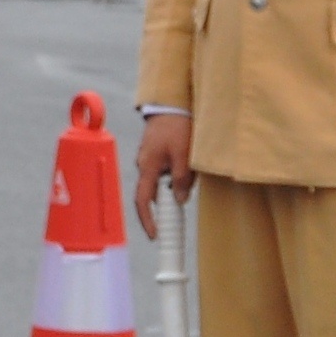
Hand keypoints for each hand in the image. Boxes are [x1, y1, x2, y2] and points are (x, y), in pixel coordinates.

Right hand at [132, 111, 194, 239]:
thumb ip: (182, 179)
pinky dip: (177, 170)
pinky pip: (165, 168)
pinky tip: (188, 157)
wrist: (171, 102)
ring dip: (178, 179)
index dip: (148, 220)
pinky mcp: (155, 151)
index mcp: (147, 167)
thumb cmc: (176, 126)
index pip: (143, 201)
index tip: (155, 235)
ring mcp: (148, 158)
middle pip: (155, 192)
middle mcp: (144, 165)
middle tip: (187, 187)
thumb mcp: (184, 154)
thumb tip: (180, 199)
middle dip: (172, 195)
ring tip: (192, 162)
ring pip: (163, 179)